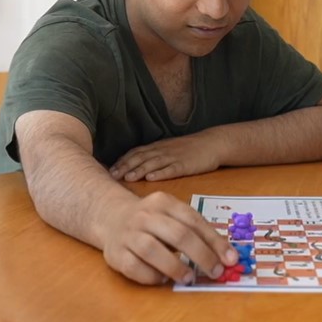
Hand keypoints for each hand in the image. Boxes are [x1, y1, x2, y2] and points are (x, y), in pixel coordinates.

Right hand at [98, 191, 233, 284]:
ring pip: (152, 250)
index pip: (193, 220)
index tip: (230, 259)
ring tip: (189, 278)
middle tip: (215, 272)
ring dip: (176, 267)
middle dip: (201, 255)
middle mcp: (144, 216)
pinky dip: (152, 276)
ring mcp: (127, 235)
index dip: (214, 241)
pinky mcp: (115, 254)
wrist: (111, 217)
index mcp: (163, 202)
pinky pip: (134, 268)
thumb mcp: (172, 215)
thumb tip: (225, 255)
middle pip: (177, 235)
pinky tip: (164, 279)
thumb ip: (195, 231)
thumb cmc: (151, 220)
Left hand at [108, 134, 222, 181]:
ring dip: (139, 170)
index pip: (135, 152)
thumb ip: (153, 156)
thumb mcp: (168, 149)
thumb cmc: (189, 149)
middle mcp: (162, 150)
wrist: (212, 143)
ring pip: (153, 163)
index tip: (109, 169)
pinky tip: (152, 178)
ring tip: (128, 178)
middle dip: (125, 166)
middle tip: (112, 175)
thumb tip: (135, 167)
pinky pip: (172, 169)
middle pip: (141, 157)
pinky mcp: (185, 164)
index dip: (122, 161)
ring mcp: (174, 157)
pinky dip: (161, 173)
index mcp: (157, 147)